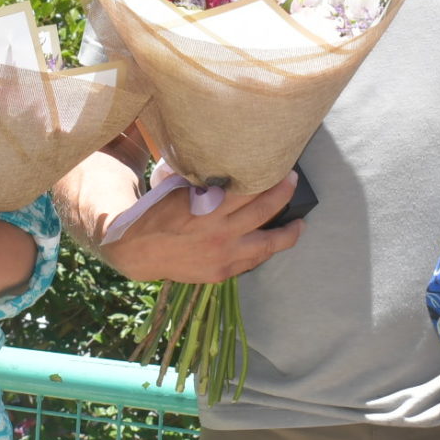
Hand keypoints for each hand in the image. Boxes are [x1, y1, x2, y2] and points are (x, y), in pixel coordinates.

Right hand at [97, 171, 303, 284]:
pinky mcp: (221, 273)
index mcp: (208, 207)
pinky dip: (264, 250)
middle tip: (293, 181)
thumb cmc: (159, 214)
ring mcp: (223, 256)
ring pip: (268, 245)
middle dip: (283, 194)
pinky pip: (252, 261)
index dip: (268, 177)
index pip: (249, 189)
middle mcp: (219, 232)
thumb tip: (230, 166)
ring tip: (300, 224)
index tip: (280, 166)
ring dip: (288, 233)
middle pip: (264, 211)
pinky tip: (273, 242)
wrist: (139, 251)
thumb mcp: (179, 190)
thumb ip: (204, 182)